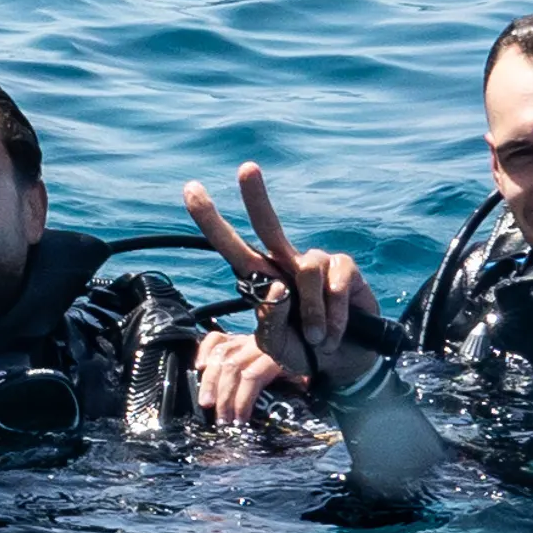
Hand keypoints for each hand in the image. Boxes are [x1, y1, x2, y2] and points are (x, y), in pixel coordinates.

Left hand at [184, 163, 374, 397]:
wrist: (343, 363)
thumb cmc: (302, 350)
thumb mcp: (275, 346)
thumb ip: (270, 321)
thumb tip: (278, 285)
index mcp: (261, 278)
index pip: (232, 247)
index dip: (211, 220)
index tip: (190, 189)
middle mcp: (285, 263)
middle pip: (268, 224)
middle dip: (256, 196)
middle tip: (246, 168)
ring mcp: (315, 262)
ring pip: (306, 270)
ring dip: (313, 313)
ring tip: (317, 337)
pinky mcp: (343, 268)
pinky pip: (335, 284)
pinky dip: (335, 315)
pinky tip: (336, 330)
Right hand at [195, 325, 299, 427]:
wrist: (304, 336)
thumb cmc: (302, 361)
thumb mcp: (303, 374)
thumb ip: (294, 387)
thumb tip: (282, 408)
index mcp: (274, 354)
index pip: (252, 377)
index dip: (242, 400)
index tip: (240, 420)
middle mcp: (255, 344)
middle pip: (231, 368)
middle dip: (224, 397)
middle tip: (221, 419)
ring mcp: (244, 339)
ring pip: (219, 356)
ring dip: (210, 381)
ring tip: (206, 402)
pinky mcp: (235, 337)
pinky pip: (215, 339)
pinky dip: (204, 351)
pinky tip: (199, 367)